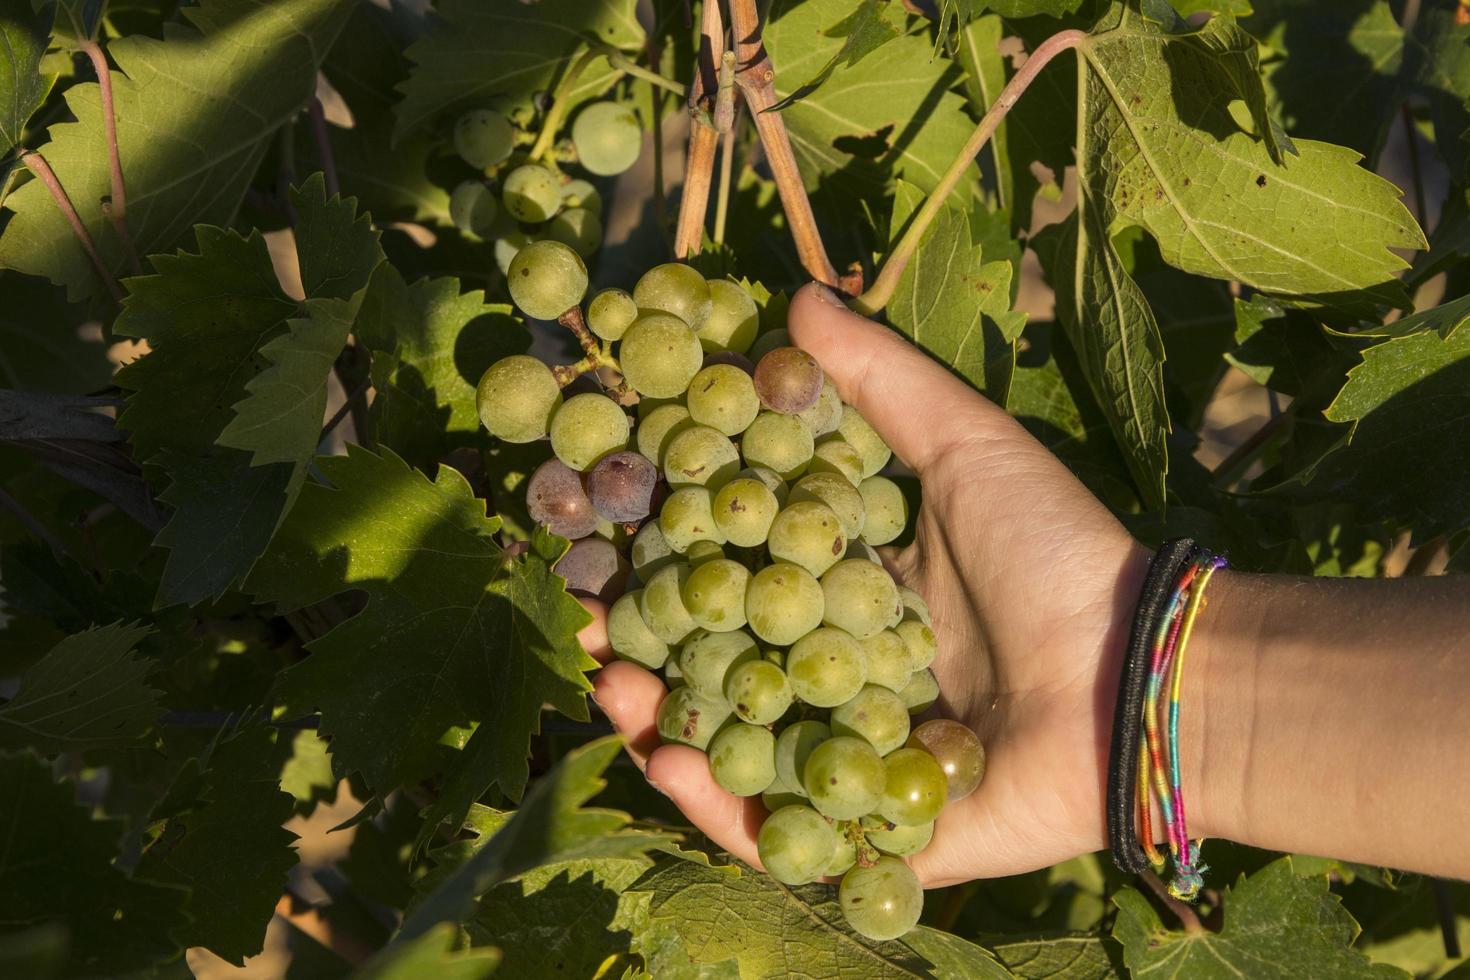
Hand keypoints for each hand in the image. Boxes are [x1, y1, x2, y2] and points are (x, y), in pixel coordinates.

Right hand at [581, 282, 1147, 886]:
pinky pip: (782, 827)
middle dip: (644, 650)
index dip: (669, 560)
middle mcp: (841, 674)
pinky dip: (718, 803)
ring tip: (610, 692)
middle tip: (586, 627)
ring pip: (735, 746)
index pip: (739, 575)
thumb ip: (880, 381)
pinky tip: (668, 760)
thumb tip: (796, 296)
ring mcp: (852, 756)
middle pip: (720, 665)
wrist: (1139, 672)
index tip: (609, 536)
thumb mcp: (962, 447)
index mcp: (851, 592)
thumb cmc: (1055, 553)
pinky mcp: (874, 831)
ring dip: (660, 722)